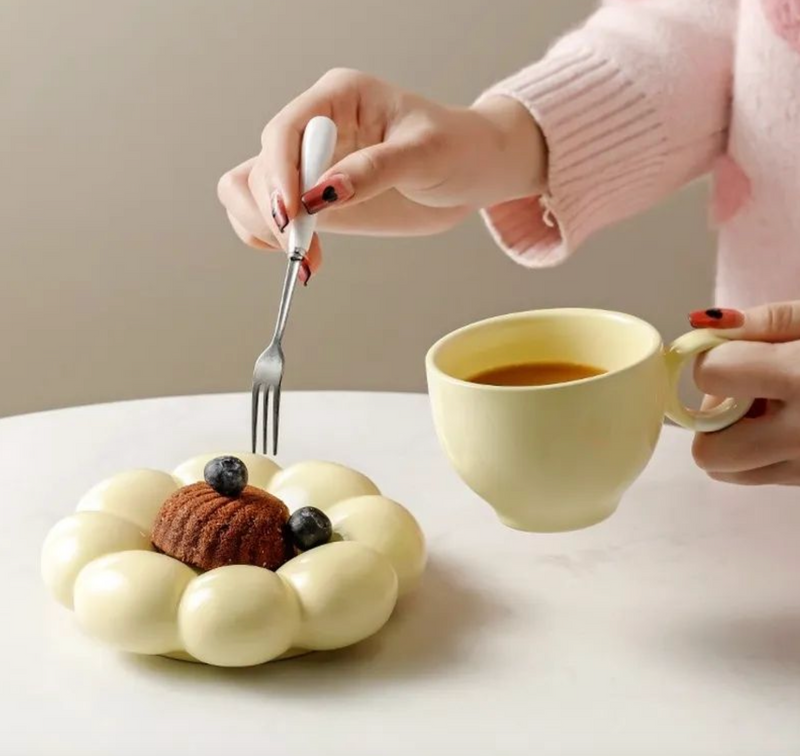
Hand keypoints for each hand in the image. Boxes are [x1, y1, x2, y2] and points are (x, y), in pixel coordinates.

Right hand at [217, 68, 545, 278]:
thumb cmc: (457, 148)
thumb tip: (322, 194)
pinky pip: (265, 216)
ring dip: (264, 228)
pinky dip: (269, 239)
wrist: (470, 172)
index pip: (284, 132)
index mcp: (337, 97)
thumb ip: (374, 170)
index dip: (279, 176)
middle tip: (307, 252)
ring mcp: (307, 164)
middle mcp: (313, 128)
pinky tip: (305, 255)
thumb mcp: (424, 154)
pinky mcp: (310, 198)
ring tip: (308, 257)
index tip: (294, 217)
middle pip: (258, 167)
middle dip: (275, 213)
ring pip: (247, 191)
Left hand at [689, 302, 799, 484]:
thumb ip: (764, 322)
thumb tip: (701, 325)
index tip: (734, 354)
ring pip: (726, 471)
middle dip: (712, 421)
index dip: (714, 361)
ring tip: (769, 412)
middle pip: (707, 450)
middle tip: (745, 395)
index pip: (710, 375)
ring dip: (733, 442)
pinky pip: (758, 475)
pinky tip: (787, 427)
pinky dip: (759, 454)